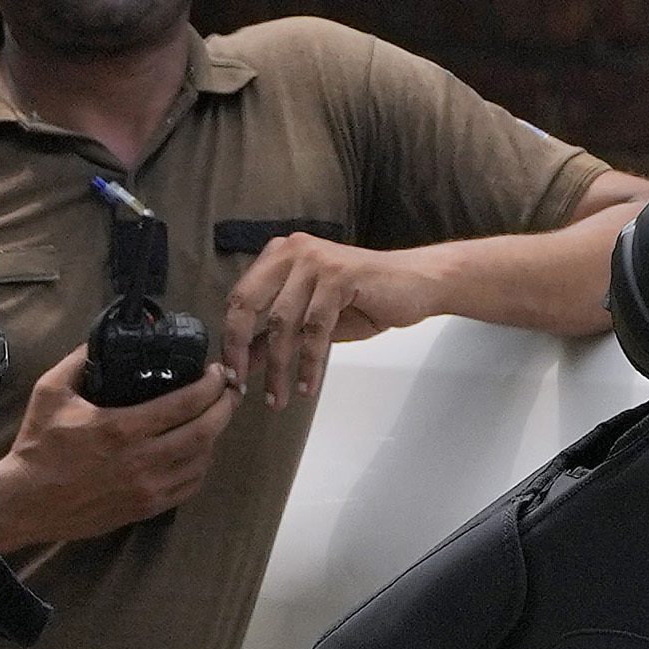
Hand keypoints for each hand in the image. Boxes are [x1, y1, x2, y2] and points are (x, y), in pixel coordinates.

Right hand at [0, 347, 230, 550]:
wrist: (25, 503)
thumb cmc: (37, 447)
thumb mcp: (51, 392)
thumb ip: (79, 360)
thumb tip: (102, 337)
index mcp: (121, 428)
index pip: (185, 404)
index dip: (210, 386)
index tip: (217, 372)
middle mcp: (142, 461)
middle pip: (205, 432)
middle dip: (226, 407)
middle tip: (231, 390)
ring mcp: (146, 489)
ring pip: (202, 462)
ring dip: (215, 437)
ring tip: (215, 417)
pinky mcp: (144, 509)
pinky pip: (188, 488)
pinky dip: (201, 467)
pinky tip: (198, 452)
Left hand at [223, 233, 445, 404]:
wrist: (417, 284)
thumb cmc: (365, 299)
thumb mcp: (311, 322)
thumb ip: (277, 334)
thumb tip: (245, 360)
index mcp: (280, 256)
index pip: (240, 297)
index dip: (231, 338)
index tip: (232, 373)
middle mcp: (292, 251)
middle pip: (248, 304)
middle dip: (241, 350)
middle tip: (242, 385)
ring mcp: (316, 261)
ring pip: (283, 322)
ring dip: (280, 367)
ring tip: (280, 397)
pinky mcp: (339, 276)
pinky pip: (315, 328)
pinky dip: (310, 363)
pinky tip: (309, 385)